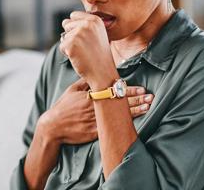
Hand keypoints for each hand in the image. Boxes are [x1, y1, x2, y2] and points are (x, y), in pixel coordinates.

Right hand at [38, 78, 153, 144]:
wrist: (53, 127)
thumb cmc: (63, 107)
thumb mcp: (72, 90)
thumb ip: (85, 82)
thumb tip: (95, 72)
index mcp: (91, 95)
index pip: (114, 91)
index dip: (129, 89)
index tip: (141, 88)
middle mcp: (96, 107)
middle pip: (120, 102)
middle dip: (137, 99)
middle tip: (150, 96)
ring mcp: (96, 120)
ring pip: (119, 115)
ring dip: (135, 111)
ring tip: (148, 106)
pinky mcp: (95, 133)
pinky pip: (112, 129)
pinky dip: (124, 126)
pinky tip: (134, 124)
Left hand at [59, 11, 115, 87]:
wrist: (103, 72)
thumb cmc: (99, 55)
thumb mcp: (97, 34)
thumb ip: (83, 25)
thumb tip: (64, 22)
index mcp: (95, 20)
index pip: (73, 15)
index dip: (75, 27)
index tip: (86, 38)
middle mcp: (87, 24)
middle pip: (66, 24)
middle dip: (71, 36)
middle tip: (85, 47)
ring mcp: (79, 34)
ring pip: (63, 37)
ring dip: (70, 45)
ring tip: (83, 52)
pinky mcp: (71, 44)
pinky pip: (61, 47)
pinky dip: (67, 53)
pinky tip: (79, 57)